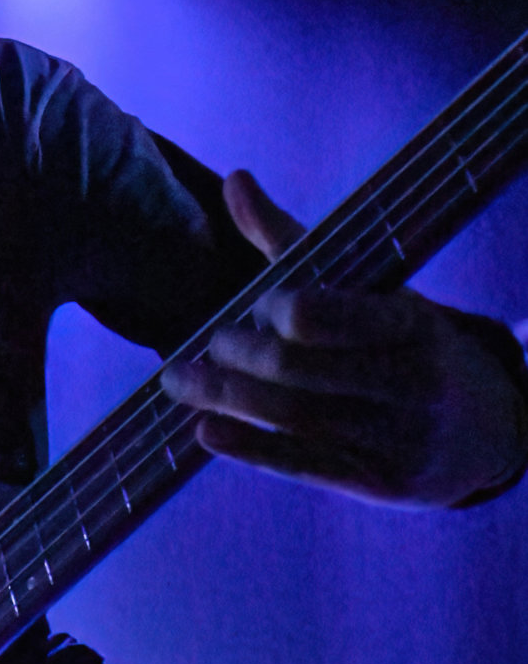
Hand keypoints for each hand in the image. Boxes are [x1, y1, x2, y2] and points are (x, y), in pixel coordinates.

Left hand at [160, 169, 527, 506]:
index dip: (272, 309)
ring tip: (179, 381)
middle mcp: (409, 382)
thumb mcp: (373, 290)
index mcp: (410, 322)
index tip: (256, 306)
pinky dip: (246, 446)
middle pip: (293, 368)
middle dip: (236, 353)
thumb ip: (296, 243)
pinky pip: (301, 464)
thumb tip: (233, 180)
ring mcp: (396, 439)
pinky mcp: (377, 483)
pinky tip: (204, 429)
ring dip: (223, 396)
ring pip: (290, 417)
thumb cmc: (409, 345)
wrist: (486, 431)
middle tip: (206, 344)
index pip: (319, 313)